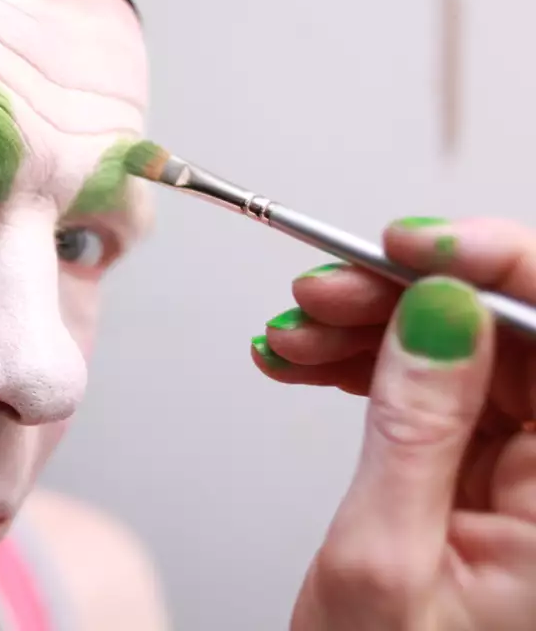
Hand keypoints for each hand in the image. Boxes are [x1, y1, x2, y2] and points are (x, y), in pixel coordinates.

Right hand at [251, 217, 535, 629]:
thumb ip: (416, 426)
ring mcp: (532, 475)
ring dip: (373, 326)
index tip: (407, 244)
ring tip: (292, 337)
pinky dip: (367, 363)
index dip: (501, 266)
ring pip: (467, 348)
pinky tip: (306, 361)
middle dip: (408, 293)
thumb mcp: (381, 561)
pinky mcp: (486, 473)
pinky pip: (436, 386)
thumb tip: (440, 306)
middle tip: (319, 294)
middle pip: (513, 332)